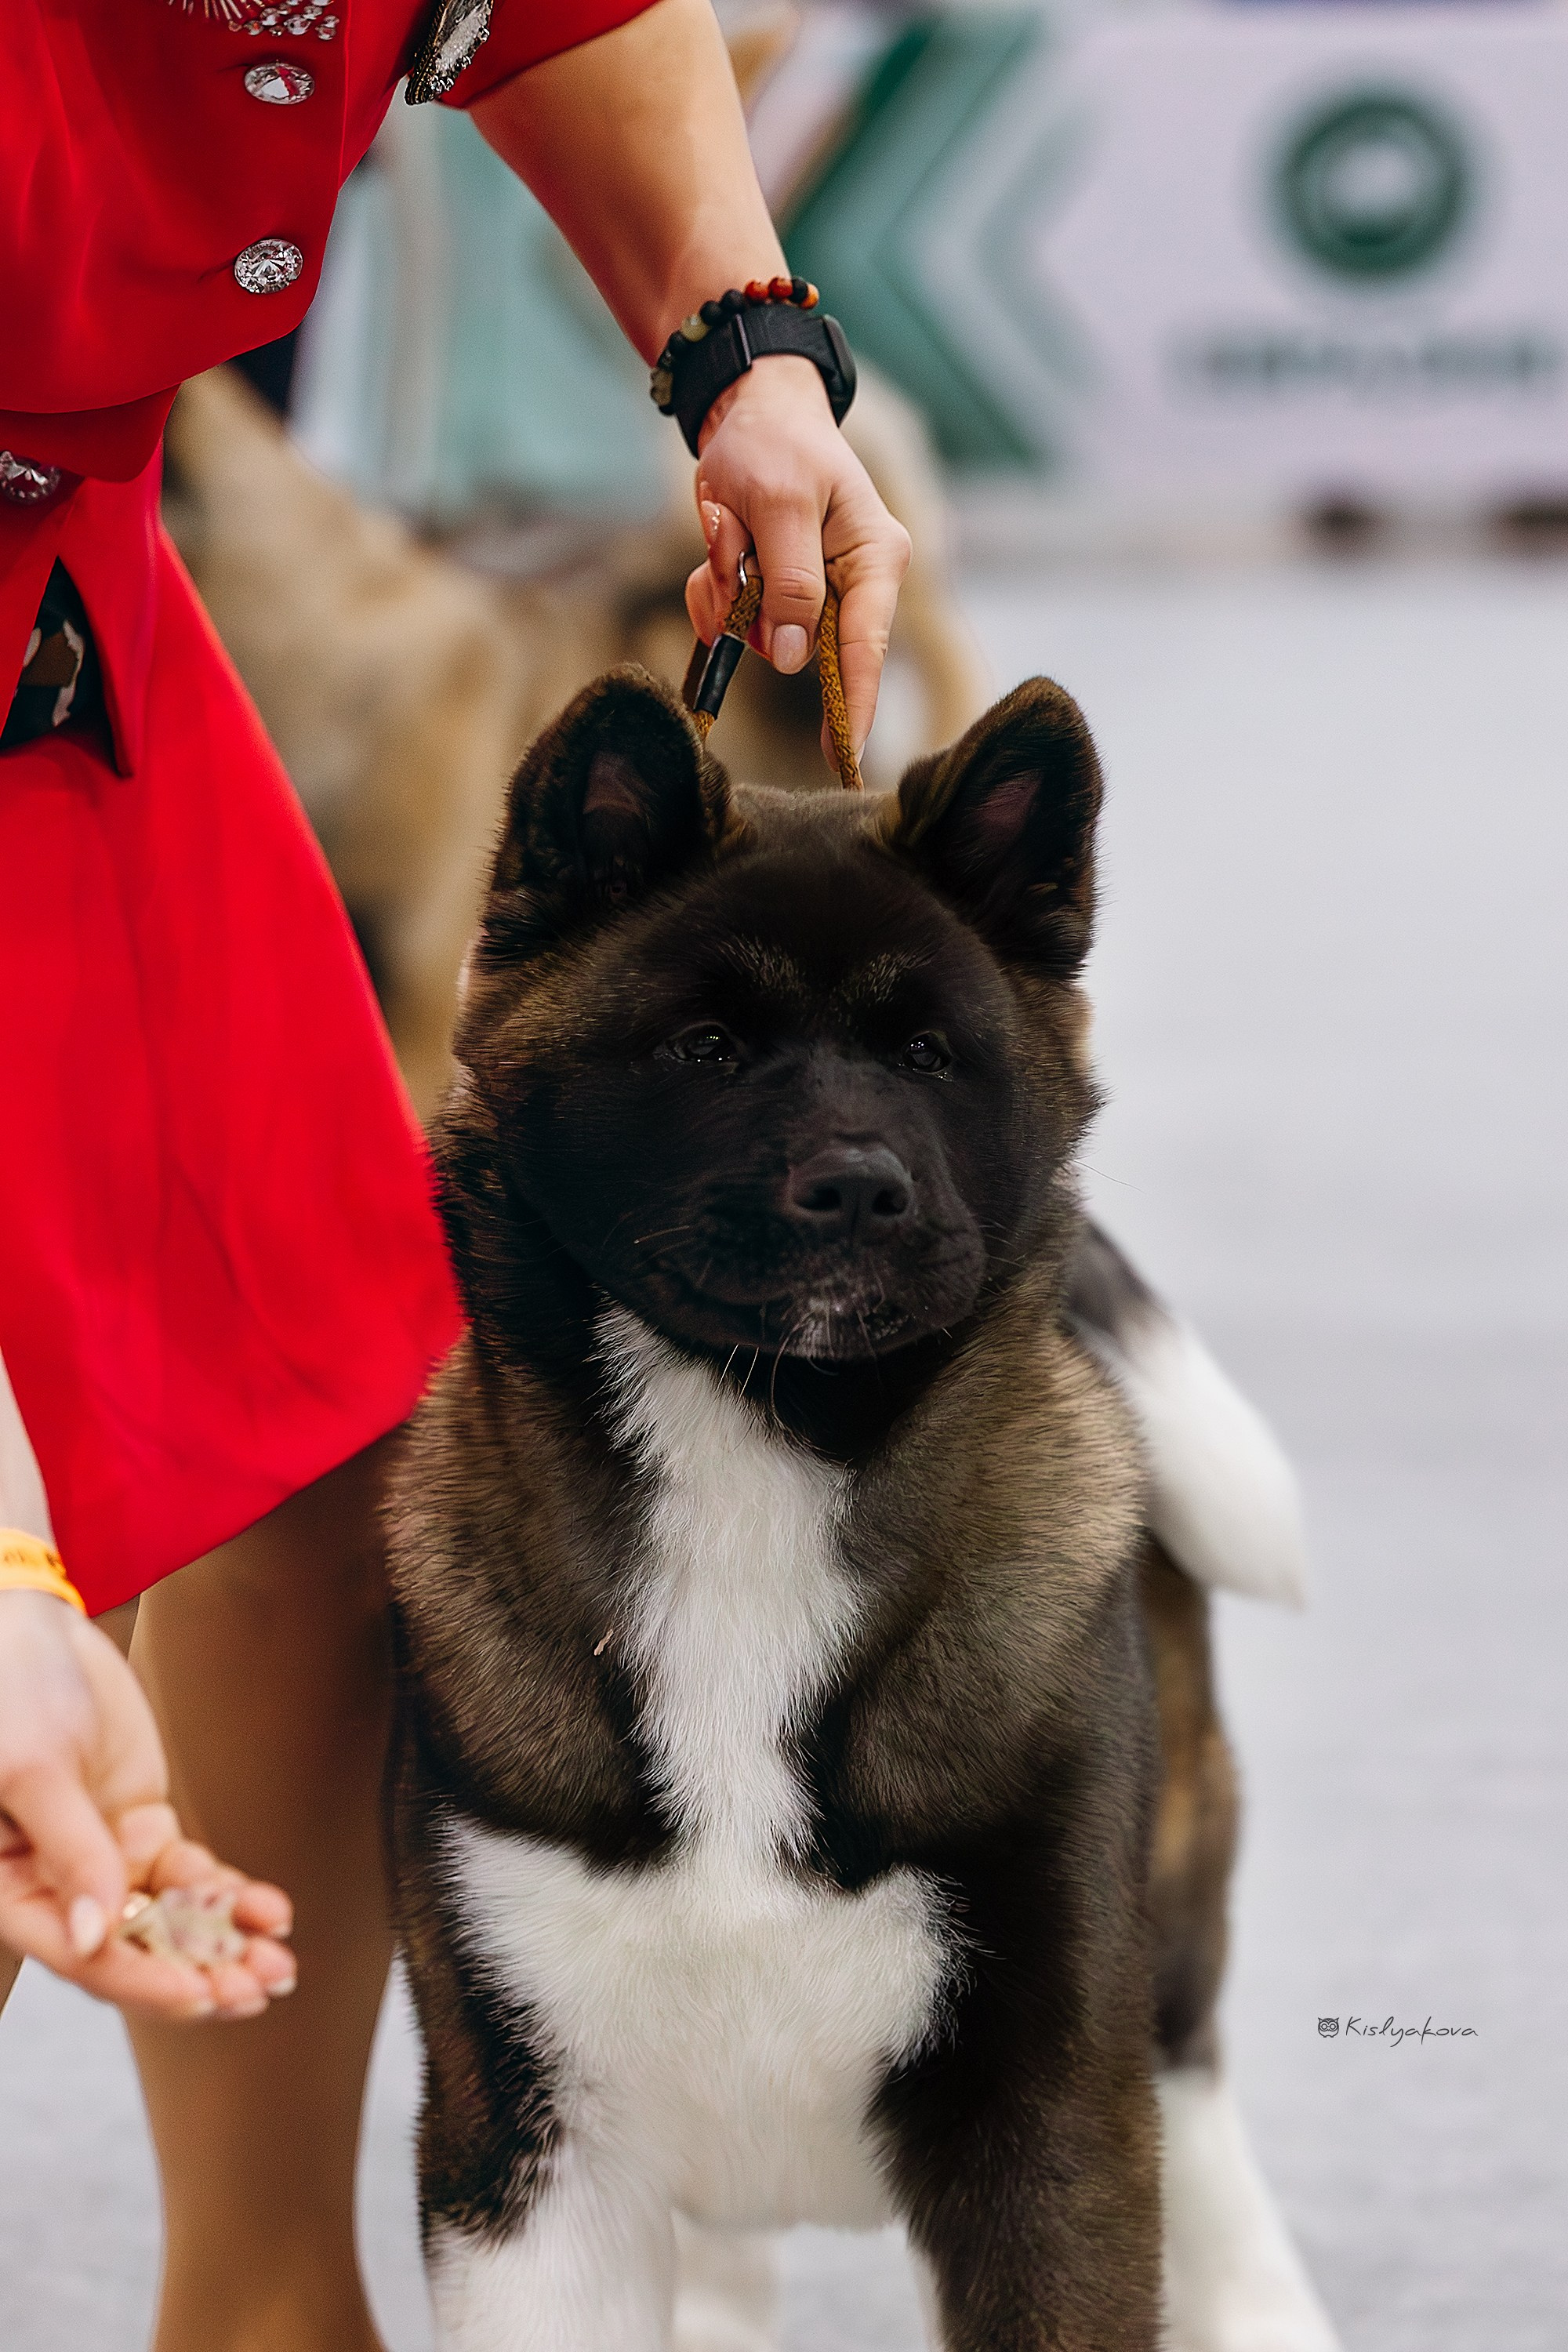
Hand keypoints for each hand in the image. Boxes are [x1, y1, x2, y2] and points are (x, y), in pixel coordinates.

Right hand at [0, 1590, 293, 2018]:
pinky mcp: (140, 1825)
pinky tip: (271, 1911)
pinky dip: (228, 1896)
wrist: (34, 1629)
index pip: (82, 1955)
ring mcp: (105, 1857)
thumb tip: (92, 1939)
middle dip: (197, 1974)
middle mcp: (58, 1886)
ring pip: (168, 1921)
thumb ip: (69, 1852)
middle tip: (262, 1989)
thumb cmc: (11, 1695)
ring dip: (223, 1945)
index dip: (142, 1980)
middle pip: (133, 1950)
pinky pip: (188, 1876)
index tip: (202, 1996)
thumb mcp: (34, 1769)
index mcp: (11, 1889)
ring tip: (281, 1965)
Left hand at [685, 354, 911, 772]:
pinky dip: (715, 591)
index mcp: (875, 558)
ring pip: (758, 633)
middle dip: (752, 615)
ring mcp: (814, 588)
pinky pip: (736, 618)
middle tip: (730, 557)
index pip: (866, 648)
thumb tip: (792, 659)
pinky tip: (719, 548)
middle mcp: (853, 580)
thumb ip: (790, 583)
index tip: (845, 763)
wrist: (748, 408)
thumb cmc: (775, 444)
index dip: (855, 707)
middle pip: (800, 645)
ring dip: (726, 594)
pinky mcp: (777, 588)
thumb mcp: (779, 506)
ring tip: (726, 533)